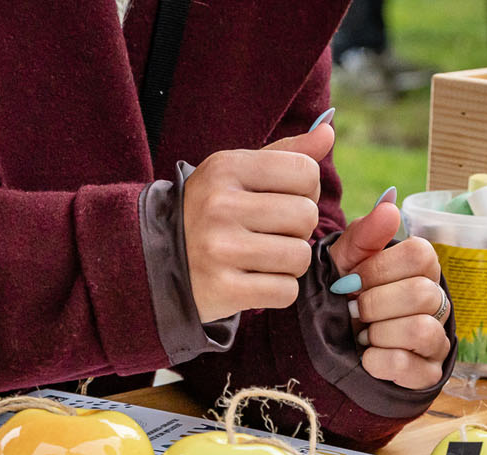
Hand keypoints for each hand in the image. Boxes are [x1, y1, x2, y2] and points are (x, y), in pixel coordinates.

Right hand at [183, 124, 333, 321]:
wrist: (158, 259)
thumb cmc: (213, 211)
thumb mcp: (239, 173)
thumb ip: (286, 153)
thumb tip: (329, 132)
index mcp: (226, 167)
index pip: (306, 172)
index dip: (307, 190)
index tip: (283, 199)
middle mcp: (220, 204)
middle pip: (307, 215)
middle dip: (299, 229)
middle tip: (271, 233)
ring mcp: (220, 248)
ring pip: (301, 256)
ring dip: (291, 262)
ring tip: (263, 257)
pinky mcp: (224, 289)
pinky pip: (286, 291)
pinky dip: (279, 290)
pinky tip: (255, 280)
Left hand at [328, 200, 447, 390]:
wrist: (332, 346)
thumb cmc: (345, 296)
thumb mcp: (345, 262)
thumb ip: (364, 235)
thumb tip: (390, 206)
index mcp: (422, 269)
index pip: (420, 255)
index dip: (380, 269)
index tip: (353, 281)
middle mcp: (438, 302)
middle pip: (422, 293)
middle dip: (374, 304)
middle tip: (354, 312)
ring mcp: (437, 340)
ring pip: (421, 329)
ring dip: (379, 333)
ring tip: (363, 336)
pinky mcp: (428, 373)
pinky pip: (410, 366)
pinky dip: (379, 361)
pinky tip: (367, 358)